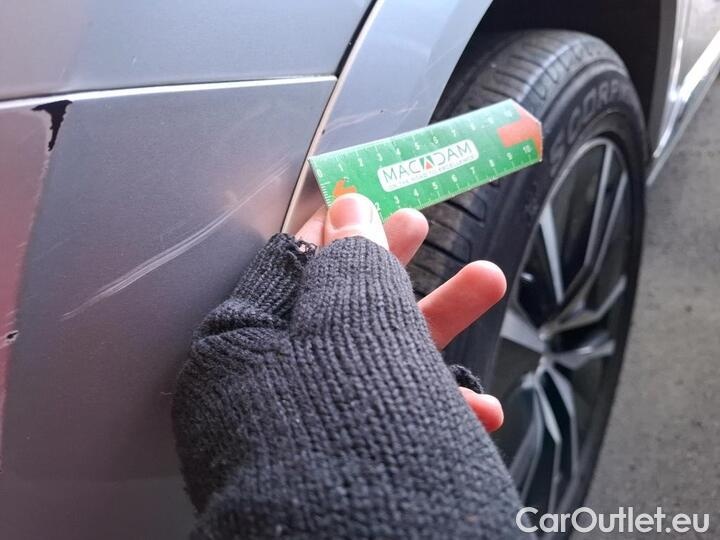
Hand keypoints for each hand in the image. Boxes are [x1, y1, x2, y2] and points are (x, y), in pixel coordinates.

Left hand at [296, 193, 506, 431]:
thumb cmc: (345, 413)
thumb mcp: (347, 319)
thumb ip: (351, 260)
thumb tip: (349, 205)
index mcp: (254, 340)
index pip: (290, 267)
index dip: (331, 229)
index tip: (364, 199)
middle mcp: (279, 378)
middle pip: (342, 304)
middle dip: (391, 263)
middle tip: (418, 223)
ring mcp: (322, 418)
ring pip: (384, 355)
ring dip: (442, 319)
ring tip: (490, 278)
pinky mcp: (362, 451)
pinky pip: (403, 416)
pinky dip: (444, 407)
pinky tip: (485, 409)